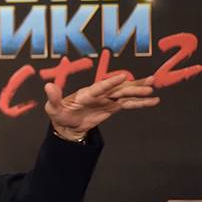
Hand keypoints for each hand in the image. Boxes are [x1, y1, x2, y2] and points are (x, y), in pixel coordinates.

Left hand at [44, 74, 159, 140]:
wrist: (67, 124)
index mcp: (86, 93)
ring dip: (139, 91)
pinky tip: (153, 101)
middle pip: (118, 89)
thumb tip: (47, 86)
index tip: (122, 76)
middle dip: (133, 85)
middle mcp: (99, 93)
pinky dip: (140, 103)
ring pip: (126, 94)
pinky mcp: (112, 106)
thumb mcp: (52, 109)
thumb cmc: (59, 114)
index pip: (100, 87)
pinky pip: (128, 104)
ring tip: (154, 88)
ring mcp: (107, 99)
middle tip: (149, 82)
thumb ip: (53, 98)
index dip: (111, 82)